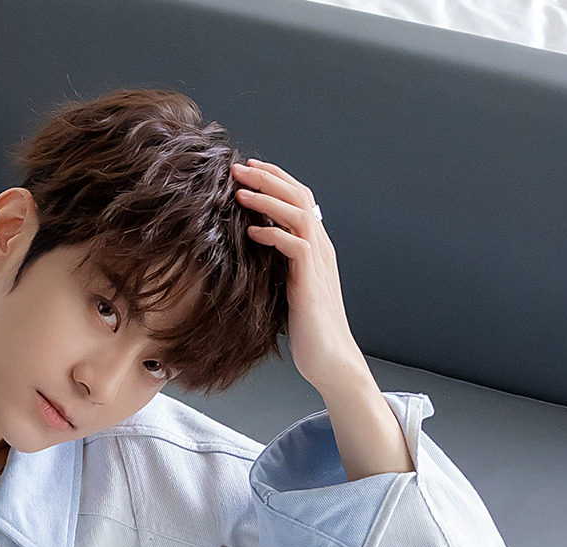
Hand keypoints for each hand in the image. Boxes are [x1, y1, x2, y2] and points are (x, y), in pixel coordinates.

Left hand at [231, 158, 366, 393]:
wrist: (329, 359)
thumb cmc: (307, 329)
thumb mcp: (288, 289)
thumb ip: (277, 265)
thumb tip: (252, 251)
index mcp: (315, 246)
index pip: (298, 198)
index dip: (274, 179)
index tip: (246, 170)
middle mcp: (320, 247)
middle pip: (298, 195)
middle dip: (267, 177)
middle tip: (237, 167)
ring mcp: (318, 263)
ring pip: (297, 214)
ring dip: (266, 199)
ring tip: (240, 190)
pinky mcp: (311, 282)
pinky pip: (295, 246)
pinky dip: (272, 234)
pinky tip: (251, 231)